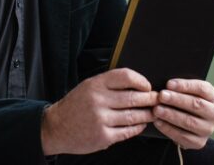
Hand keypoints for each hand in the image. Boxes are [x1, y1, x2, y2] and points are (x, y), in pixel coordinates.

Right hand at [41, 68, 158, 155]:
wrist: (56, 127)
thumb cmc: (75, 106)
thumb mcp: (88, 87)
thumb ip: (109, 85)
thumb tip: (138, 86)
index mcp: (95, 84)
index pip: (125, 76)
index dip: (141, 81)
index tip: (147, 86)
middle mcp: (98, 100)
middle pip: (133, 97)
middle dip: (149, 99)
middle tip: (157, 99)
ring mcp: (101, 120)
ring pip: (133, 116)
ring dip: (147, 114)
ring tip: (152, 112)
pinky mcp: (103, 137)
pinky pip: (127, 131)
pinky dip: (137, 128)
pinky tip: (141, 124)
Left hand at [152, 79, 213, 149]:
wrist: (190, 123)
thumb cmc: (186, 101)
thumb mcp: (188, 92)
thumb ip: (180, 88)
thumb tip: (167, 85)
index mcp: (213, 96)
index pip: (201, 88)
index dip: (185, 86)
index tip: (169, 84)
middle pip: (196, 105)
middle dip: (176, 100)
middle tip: (161, 96)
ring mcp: (208, 129)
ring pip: (190, 122)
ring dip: (171, 115)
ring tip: (157, 109)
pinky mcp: (199, 142)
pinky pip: (183, 136)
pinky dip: (169, 129)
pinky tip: (158, 122)